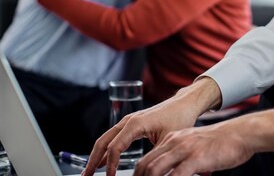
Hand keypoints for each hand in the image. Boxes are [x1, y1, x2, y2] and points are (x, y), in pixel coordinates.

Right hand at [82, 78, 221, 175]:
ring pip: (105, 139)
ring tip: (89, 173)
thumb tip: (145, 172)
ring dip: (96, 156)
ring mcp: (128, 121)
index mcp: (135, 124)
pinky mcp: (131, 124)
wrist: (184, 104)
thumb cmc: (179, 119)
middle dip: (92, 161)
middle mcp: (128, 121)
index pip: (115, 148)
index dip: (110, 166)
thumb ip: (153, 159)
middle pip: (103, 142)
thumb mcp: (168, 141)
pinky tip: (101, 163)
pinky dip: (105, 150)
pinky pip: (113, 138)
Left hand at [131, 108, 273, 175]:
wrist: (241, 133)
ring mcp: (184, 150)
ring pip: (154, 170)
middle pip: (145, 166)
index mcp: (172, 139)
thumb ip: (182, 157)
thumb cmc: (222, 143)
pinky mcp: (196, 158)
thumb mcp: (196, 146)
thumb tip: (173, 172)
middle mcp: (174, 142)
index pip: (146, 160)